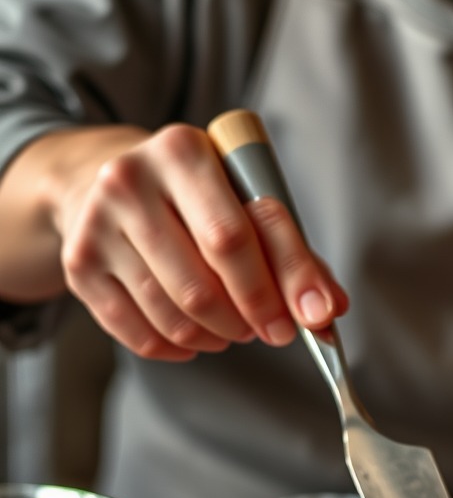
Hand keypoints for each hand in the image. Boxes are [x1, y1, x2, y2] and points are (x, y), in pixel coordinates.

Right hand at [47, 124, 347, 360]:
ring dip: (220, 335)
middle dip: (252, 316)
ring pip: (174, 312)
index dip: (282, 284)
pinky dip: (180, 347)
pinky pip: (139, 332)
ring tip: (238, 329)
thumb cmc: (195, 197)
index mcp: (182, 151)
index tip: (313, 319)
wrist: (102, 180)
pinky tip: (200, 339)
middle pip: (205, 281)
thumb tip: (329, 310)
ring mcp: (95, 224)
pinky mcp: (78, 266)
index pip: (239, 234)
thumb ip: (291, 251)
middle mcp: (129, 180)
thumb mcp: (244, 200)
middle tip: (274, 331)